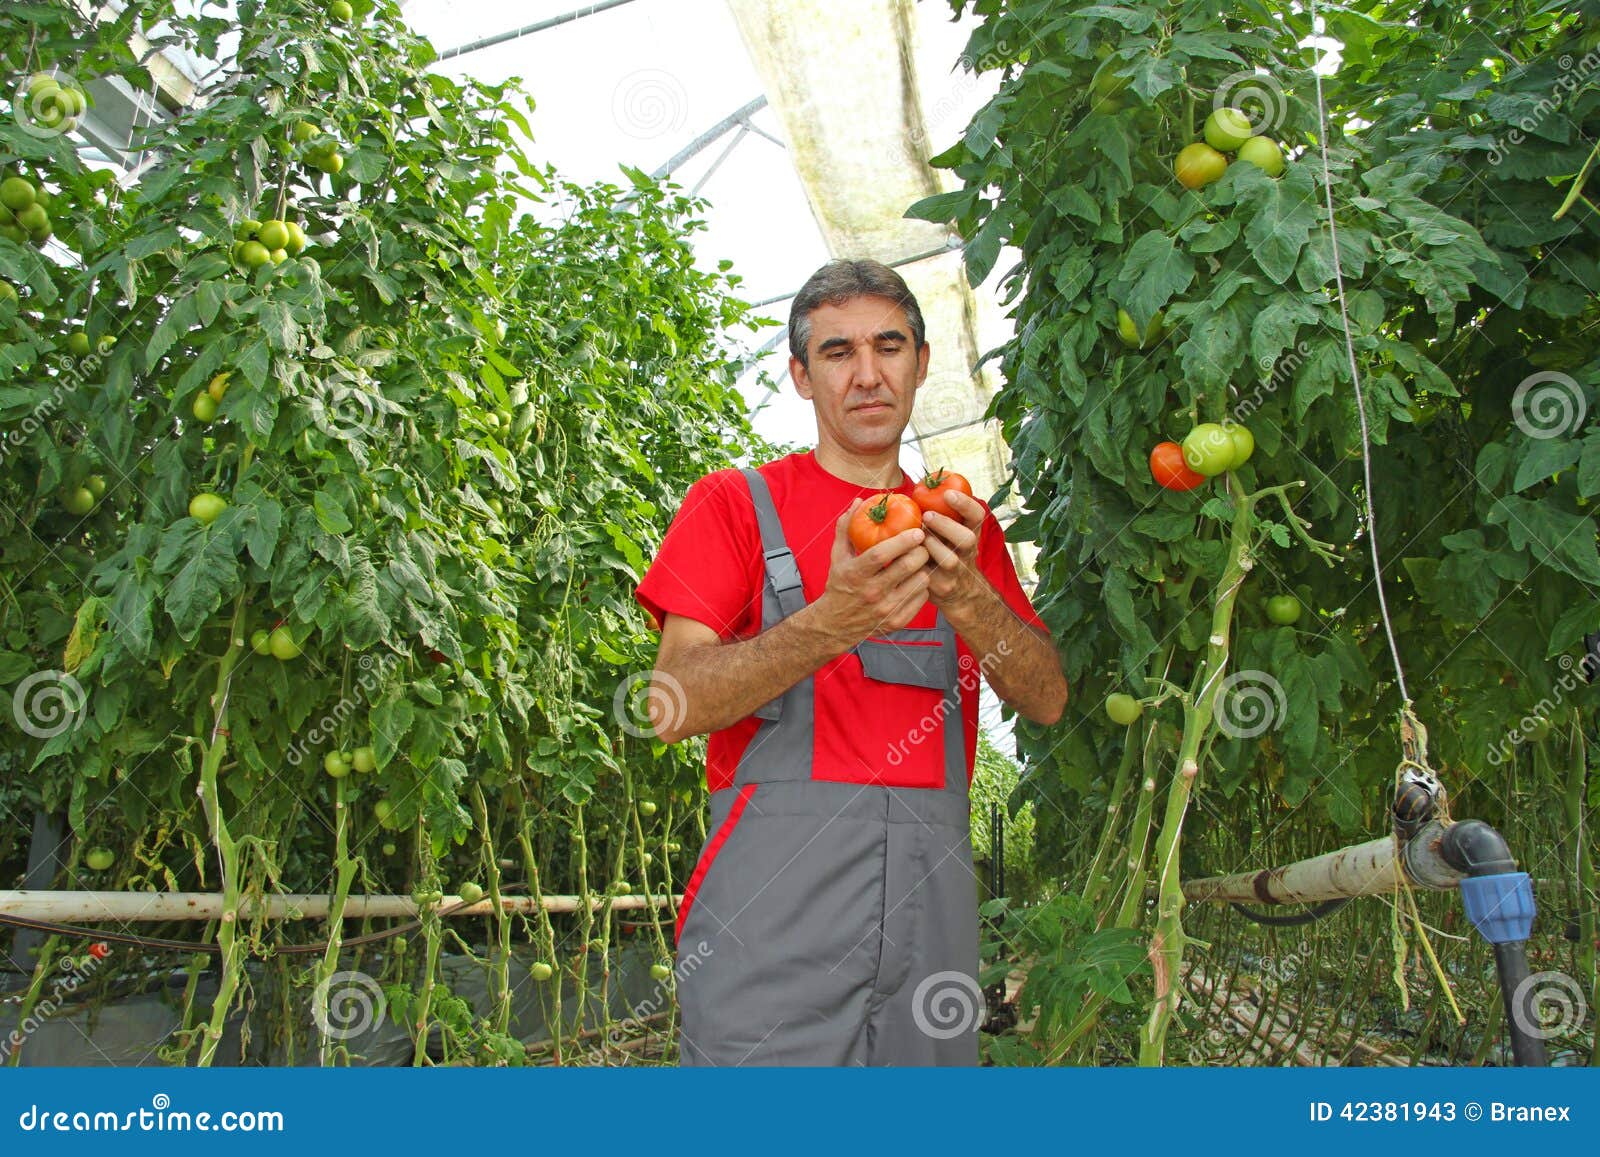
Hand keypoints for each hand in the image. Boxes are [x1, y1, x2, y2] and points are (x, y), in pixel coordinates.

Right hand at [813, 498, 931, 645]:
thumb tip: (859, 502)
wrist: (836, 624)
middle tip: (924, 543)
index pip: (881, 554)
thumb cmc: (839, 584)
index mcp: (856, 573)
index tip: (917, 530)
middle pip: (906, 567)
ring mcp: (885, 609)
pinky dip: (923, 586)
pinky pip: (921, 599)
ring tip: (921, 561)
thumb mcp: (837, 556)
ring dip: (924, 568)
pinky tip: (917, 579)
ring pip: (919, 583)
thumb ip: (846, 528)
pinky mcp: (896, 621)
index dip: (902, 540)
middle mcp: (871, 592)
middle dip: (921, 551)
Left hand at [920, 489, 986, 609]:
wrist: (958, 592)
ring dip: (931, 546)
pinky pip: (928, 576)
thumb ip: (941, 514)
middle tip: (927, 515)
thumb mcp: (949, 532)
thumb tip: (918, 487)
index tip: (948, 493)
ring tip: (915, 538)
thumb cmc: (945, 550)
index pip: (977, 516)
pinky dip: (915, 564)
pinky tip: (903, 555)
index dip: (965, 504)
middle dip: (946, 525)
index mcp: (970, 533)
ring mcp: (956, 572)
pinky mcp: (942, 588)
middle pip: (967, 539)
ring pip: (949, 560)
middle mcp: (968, 552)